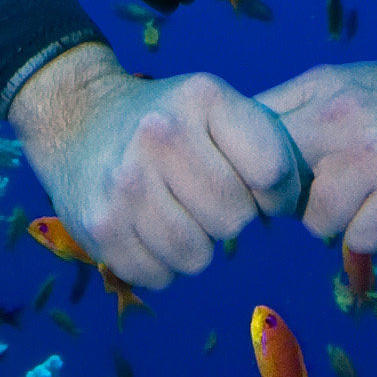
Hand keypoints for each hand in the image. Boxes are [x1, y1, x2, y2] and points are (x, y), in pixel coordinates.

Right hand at [7, 43, 304, 289]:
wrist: (76, 118)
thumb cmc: (168, 120)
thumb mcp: (216, 107)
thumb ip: (267, 145)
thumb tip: (300, 208)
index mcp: (201, 99)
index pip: (271, 172)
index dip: (276, 193)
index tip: (259, 188)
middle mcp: (160, 135)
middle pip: (235, 220)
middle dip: (231, 218)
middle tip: (207, 199)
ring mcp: (125, 183)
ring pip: (198, 256)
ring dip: (197, 246)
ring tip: (178, 215)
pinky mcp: (99, 225)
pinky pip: (159, 277)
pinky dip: (161, 265)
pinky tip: (148, 230)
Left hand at [255, 54, 376, 253]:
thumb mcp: (343, 86)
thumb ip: (294, 112)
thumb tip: (238, 155)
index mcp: (316, 88)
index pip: (249, 135)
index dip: (249, 168)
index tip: (266, 181)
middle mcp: (337, 117)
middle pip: (273, 183)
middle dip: (285, 200)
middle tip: (311, 196)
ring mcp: (372, 153)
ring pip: (315, 220)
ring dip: (332, 222)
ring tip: (358, 200)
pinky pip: (359, 238)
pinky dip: (366, 235)